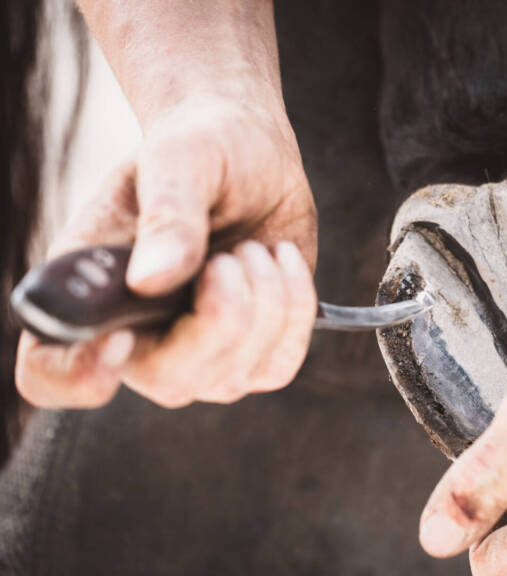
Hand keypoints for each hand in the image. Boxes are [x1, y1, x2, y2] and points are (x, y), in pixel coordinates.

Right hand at [15, 95, 317, 408]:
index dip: (74, 376)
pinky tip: (282, 260)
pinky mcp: (252, 351)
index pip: (50, 371)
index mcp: (89, 290)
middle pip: (170, 380)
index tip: (119, 342)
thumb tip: (151, 281)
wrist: (248, 148)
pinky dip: (295, 308)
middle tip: (230, 256)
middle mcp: (135, 335)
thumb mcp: (181, 159)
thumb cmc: (199, 146)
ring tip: (254, 247)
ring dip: (264, 303)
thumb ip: (169, 214)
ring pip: (233, 377)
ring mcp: (196, 353)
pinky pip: (279, 364)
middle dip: (220, 317)